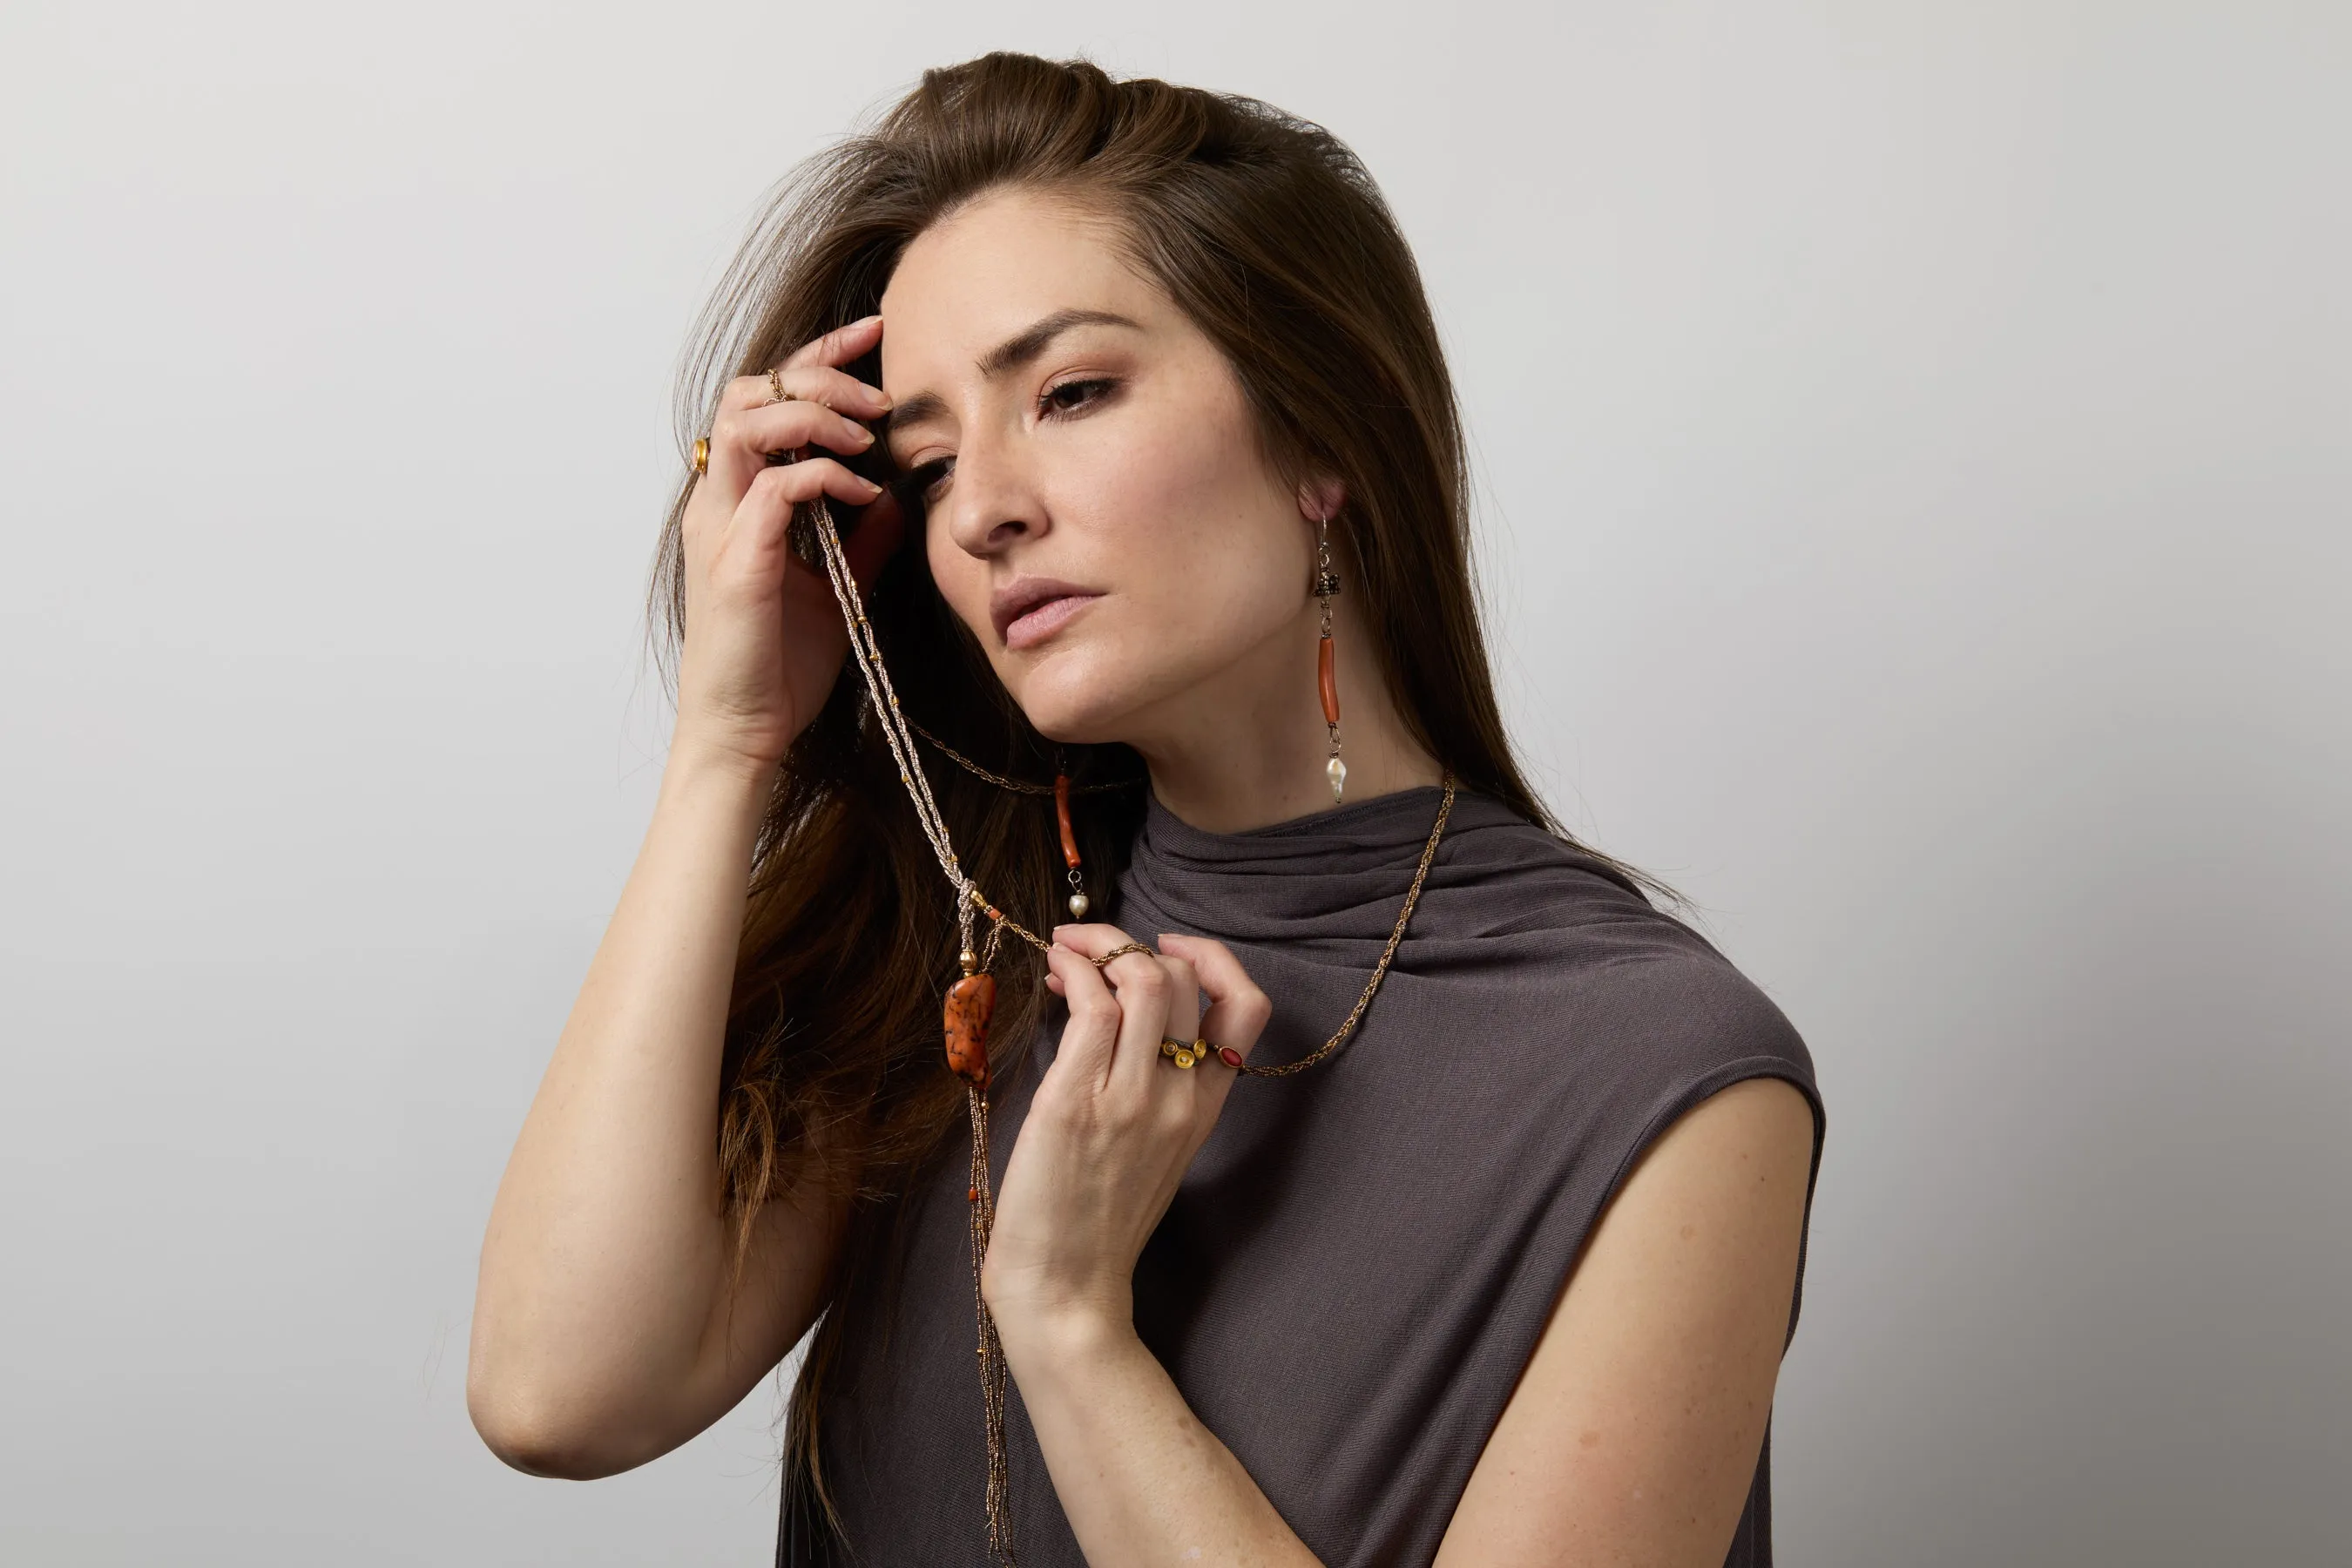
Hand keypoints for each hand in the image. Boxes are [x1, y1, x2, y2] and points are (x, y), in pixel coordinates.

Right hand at [672, 315, 905, 774]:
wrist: (748, 734)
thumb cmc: (782, 667)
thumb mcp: (839, 587)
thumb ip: (863, 536)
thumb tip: (900, 493)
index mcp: (739, 499)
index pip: (767, 397)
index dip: (818, 357)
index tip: (874, 335)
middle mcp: (720, 502)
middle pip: (752, 389)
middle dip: (819, 372)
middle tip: (880, 393)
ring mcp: (722, 528)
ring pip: (750, 421)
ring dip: (818, 416)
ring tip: (868, 435)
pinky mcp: (737, 561)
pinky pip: (778, 487)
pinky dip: (827, 477)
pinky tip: (865, 496)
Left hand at [981, 926, 1272, 1338]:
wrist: (1064, 1289)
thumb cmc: (1094, 1221)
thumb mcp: (1155, 1150)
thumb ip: (1155, 1086)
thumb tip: (1117, 1009)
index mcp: (1203, 1108)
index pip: (1246, 1008)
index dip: (1214, 959)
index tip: (1168, 947)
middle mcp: (1176, 1097)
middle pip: (1185, 979)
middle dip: (1135, 942)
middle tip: (1093, 950)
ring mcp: (1129, 1098)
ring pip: (1144, 980)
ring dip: (1102, 945)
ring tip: (1069, 952)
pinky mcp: (1076, 1102)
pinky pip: (1093, 1009)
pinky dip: (1076, 974)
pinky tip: (1056, 977)